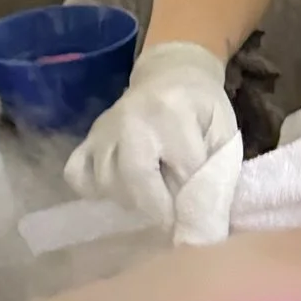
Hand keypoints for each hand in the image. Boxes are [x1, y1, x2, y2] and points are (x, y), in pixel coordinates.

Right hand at [64, 40, 239, 237]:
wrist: (170, 74)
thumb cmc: (202, 108)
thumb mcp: (222, 133)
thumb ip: (216, 175)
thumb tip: (203, 226)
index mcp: (171, 112)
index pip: (183, 171)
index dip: (195, 204)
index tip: (203, 223)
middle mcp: (130, 119)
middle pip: (135, 178)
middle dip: (158, 209)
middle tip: (173, 218)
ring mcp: (103, 129)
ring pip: (106, 182)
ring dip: (132, 201)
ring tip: (152, 197)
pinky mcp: (87, 139)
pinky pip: (78, 175)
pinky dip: (96, 190)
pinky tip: (121, 189)